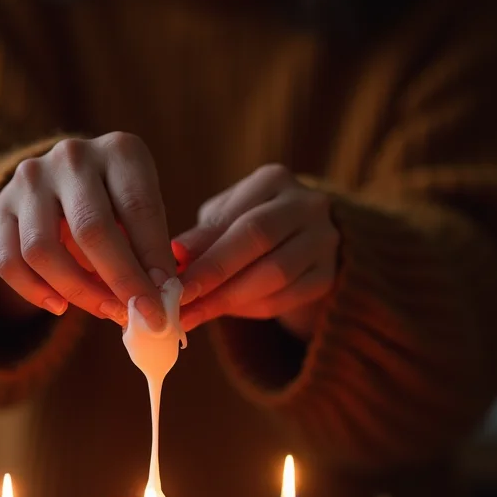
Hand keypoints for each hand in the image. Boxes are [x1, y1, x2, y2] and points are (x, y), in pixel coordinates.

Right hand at [0, 133, 175, 329]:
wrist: (65, 182)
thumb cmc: (119, 205)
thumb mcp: (143, 214)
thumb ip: (150, 251)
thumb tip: (161, 302)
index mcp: (120, 151)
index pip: (139, 208)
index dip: (152, 260)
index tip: (164, 302)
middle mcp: (72, 157)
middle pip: (91, 230)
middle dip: (119, 281)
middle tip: (138, 317)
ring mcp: (31, 179)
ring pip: (42, 250)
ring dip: (78, 292)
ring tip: (105, 312)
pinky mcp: (1, 205)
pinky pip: (9, 261)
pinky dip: (34, 292)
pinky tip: (60, 307)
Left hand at [174, 165, 338, 339]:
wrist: (298, 238)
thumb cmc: (245, 226)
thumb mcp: (222, 221)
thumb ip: (203, 236)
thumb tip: (174, 253)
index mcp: (273, 181)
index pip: (235, 219)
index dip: (202, 253)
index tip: (168, 279)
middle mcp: (307, 205)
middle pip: (259, 239)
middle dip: (214, 274)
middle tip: (179, 302)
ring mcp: (324, 240)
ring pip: (275, 275)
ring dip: (227, 299)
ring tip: (192, 315)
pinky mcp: (328, 275)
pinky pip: (286, 299)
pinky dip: (249, 309)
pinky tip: (221, 313)